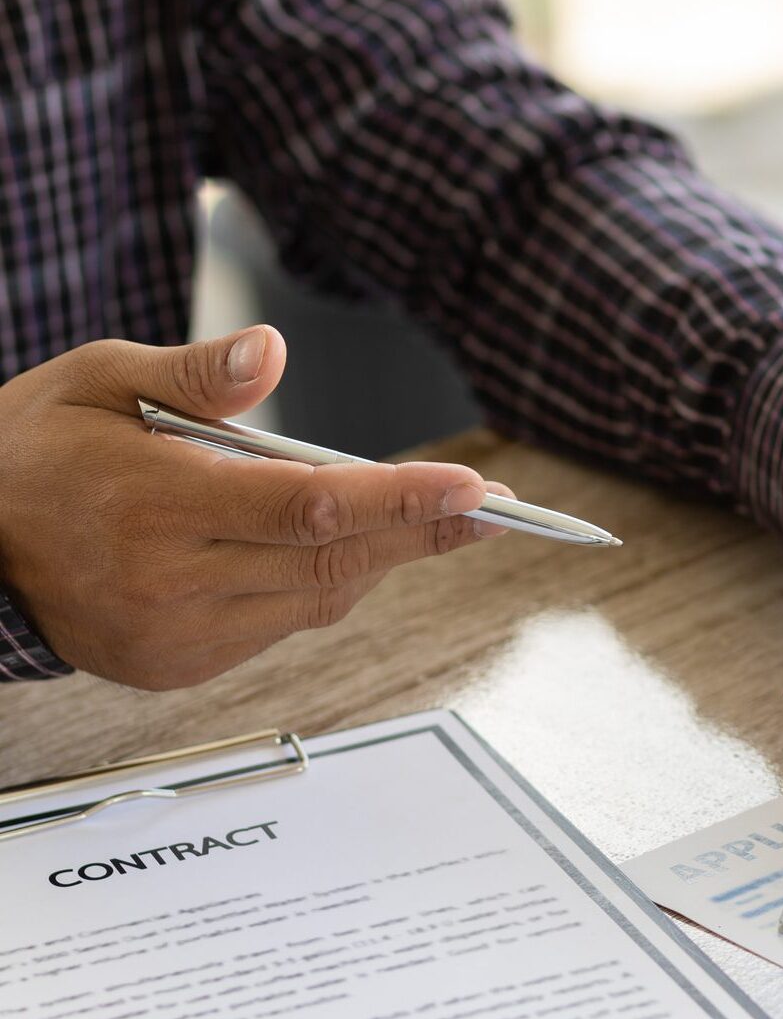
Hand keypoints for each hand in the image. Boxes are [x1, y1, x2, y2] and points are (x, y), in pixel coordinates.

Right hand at [0, 326, 511, 687]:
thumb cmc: (35, 450)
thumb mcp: (97, 380)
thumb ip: (194, 373)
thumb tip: (271, 351)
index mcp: (152, 503)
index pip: (305, 506)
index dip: (399, 501)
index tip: (473, 492)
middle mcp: (167, 581)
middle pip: (331, 562)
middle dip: (425, 535)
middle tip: (500, 512)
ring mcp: (173, 635)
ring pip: (316, 600)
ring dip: (384, 560)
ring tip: (442, 520)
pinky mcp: (176, 667)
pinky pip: (283, 626)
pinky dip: (327, 586)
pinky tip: (350, 551)